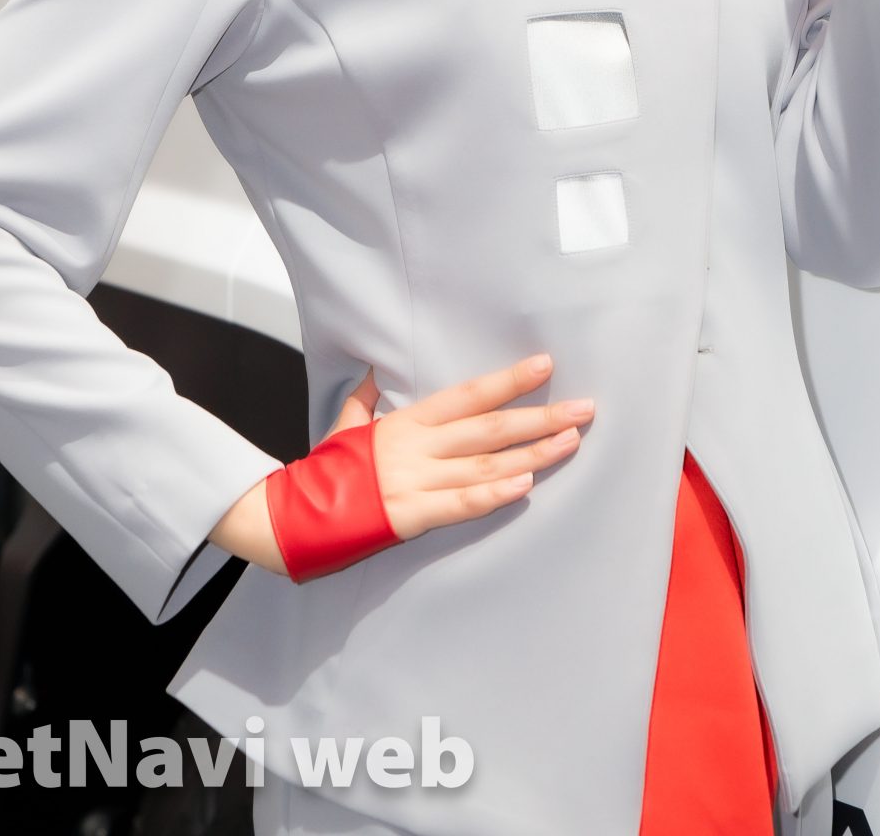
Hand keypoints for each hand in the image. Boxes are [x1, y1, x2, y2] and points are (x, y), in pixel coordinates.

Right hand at [335, 354, 594, 542]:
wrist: (295, 510)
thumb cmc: (327, 467)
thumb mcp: (346, 425)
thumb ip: (366, 399)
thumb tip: (373, 374)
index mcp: (408, 421)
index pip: (469, 394)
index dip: (508, 380)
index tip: (546, 366)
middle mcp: (418, 445)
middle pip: (490, 428)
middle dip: (541, 417)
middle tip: (584, 409)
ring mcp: (417, 479)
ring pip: (486, 464)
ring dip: (532, 453)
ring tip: (570, 443)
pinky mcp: (412, 514)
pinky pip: (460, 503)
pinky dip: (494, 494)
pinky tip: (524, 484)